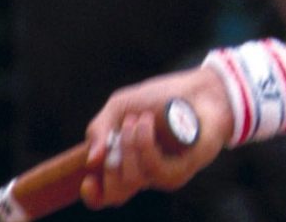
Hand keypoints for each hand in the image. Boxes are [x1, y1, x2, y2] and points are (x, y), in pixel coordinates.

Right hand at [80, 67, 230, 207]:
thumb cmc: (160, 99)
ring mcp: (162, 175)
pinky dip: (145, 144)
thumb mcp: (120, 107)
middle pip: (115, 192)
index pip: (105, 196)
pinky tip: (147, 123)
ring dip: (128, 145)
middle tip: (122, 128)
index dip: (93, 195)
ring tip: (137, 119)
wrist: (197, 89)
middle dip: (110, 161)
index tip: (87, 180)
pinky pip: (154, 169)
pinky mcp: (181, 171)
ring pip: (132, 179)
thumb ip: (99, 129)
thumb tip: (91, 160)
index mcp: (125, 164)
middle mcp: (143, 174)